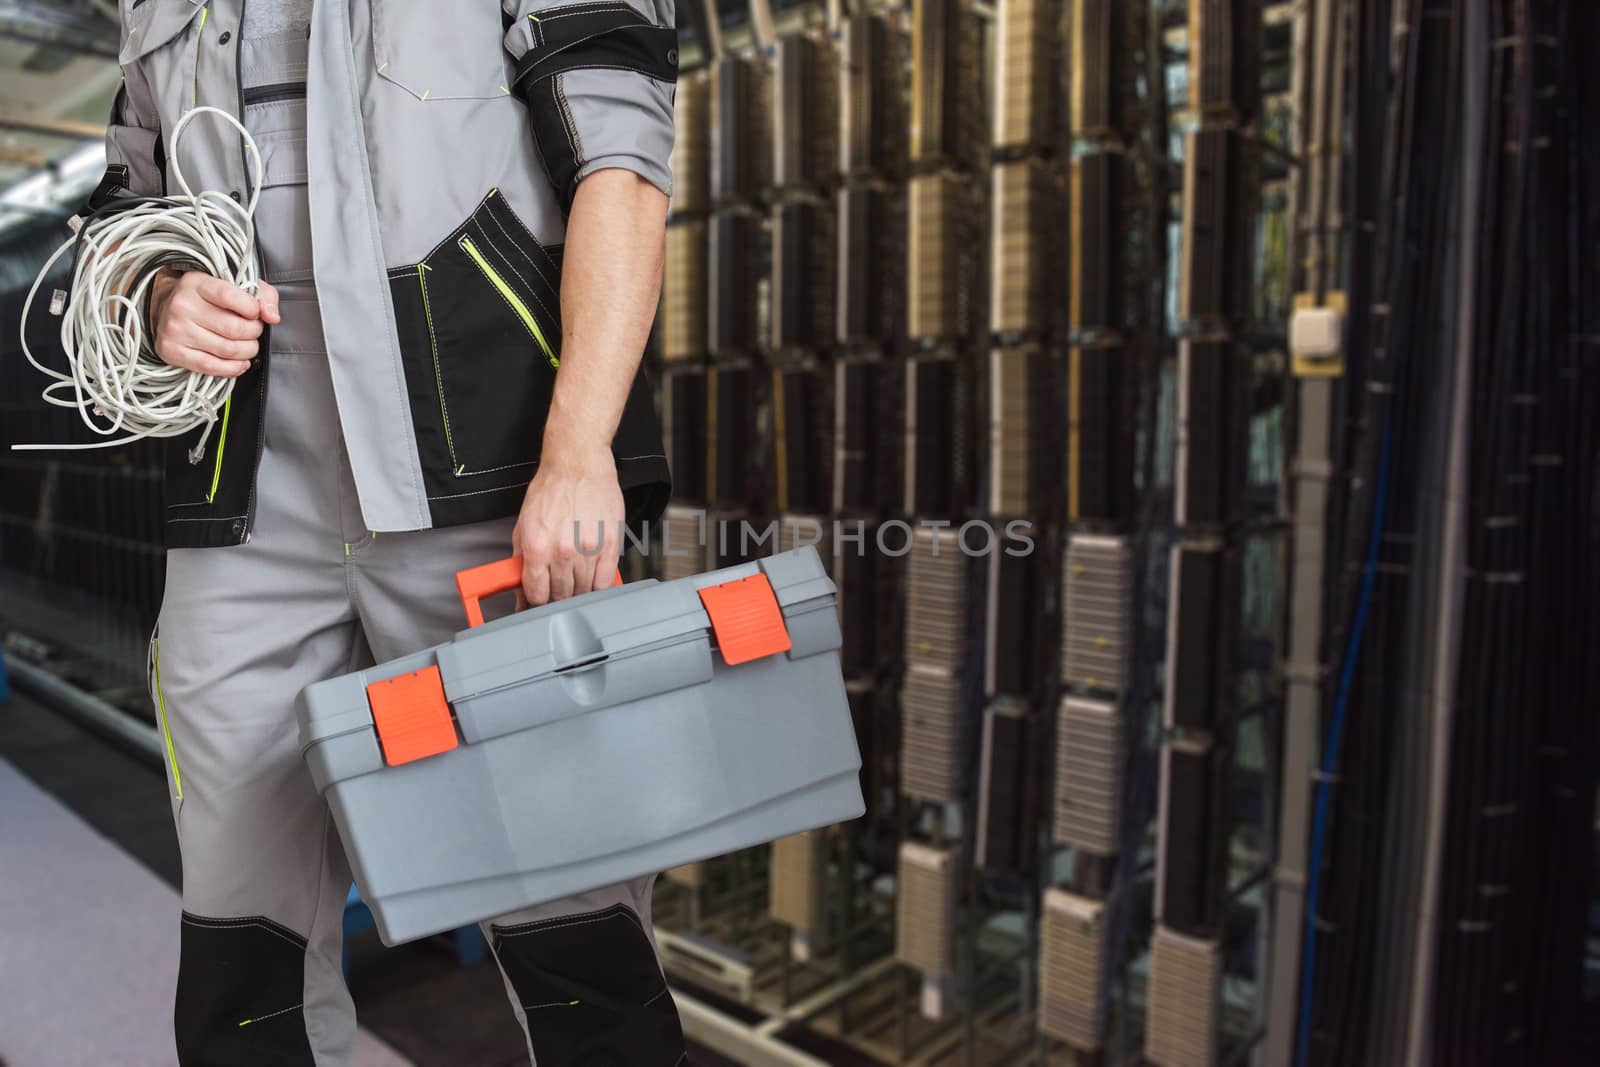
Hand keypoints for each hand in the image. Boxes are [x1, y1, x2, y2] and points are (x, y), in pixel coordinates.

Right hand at [149, 270, 279, 376]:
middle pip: (234, 329)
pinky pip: (212, 367)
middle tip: (253, 331)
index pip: (230, 297)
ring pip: (227, 350)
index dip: (252, 309)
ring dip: (247, 352)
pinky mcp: (172, 351)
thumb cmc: (207, 297)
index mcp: (196, 283)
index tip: (255, 313)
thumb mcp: (233, 284)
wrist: (166, 307)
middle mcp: (182, 306)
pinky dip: (234, 368)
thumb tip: (272, 316)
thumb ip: (261, 294)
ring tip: (248, 345)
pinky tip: (240, 362)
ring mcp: (175, 330)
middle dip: (253, 333)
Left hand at [511, 442, 623, 605]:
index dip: (537, 601)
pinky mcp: (609, 544)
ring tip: (575, 579)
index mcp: (536, 546)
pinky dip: (599, 586)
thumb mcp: (523, 525)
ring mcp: (588, 549)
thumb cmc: (551, 490)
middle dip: (557, 595)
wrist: (577, 464)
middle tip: (558, 588)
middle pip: (561, 594)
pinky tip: (593, 579)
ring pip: (584, 590)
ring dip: (579, 590)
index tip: (540, 599)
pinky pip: (606, 581)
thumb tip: (520, 592)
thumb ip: (520, 562)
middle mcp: (562, 551)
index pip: (536, 594)